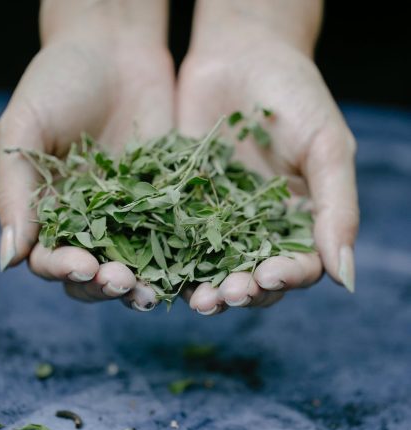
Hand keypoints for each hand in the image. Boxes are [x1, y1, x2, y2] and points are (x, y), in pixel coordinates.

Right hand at [0, 7, 173, 310]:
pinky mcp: (170, 207)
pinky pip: (178, 241)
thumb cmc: (58, 81)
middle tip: (124, 284)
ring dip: (144, 286)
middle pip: (96, 275)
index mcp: (50, 215)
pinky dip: (184, 261)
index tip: (84, 266)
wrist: (115, 48)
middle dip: (108, 285)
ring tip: (153, 293)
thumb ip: (15, 192)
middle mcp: (92, 226)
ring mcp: (134, 220)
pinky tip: (193, 272)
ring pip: (138, 268)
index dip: (65, 269)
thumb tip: (8, 261)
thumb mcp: (25, 128)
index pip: (52, 259)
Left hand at [177, 18, 357, 313]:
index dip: (285, 278)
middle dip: (240, 292)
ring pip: (211, 272)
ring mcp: (217, 224)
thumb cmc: (296, 97)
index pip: (298, 267)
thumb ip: (337, 210)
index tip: (269, 276)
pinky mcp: (180, 209)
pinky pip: (172, 242)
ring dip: (204, 290)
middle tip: (224, 296)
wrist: (242, 54)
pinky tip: (158, 274)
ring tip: (195, 300)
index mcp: (299, 226)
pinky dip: (167, 263)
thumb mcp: (326, 147)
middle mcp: (258, 233)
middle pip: (252, 280)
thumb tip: (346, 279)